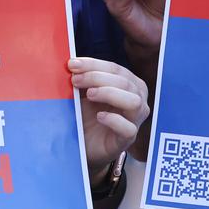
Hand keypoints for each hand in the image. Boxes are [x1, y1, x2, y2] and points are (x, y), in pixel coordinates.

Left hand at [70, 57, 148, 174]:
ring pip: (134, 102)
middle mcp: (137, 99)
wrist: (84, 144)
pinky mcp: (128, 138)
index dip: (94, 64)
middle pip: (124, 82)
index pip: (115, 69)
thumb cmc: (87, 114)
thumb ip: (81, 78)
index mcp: (129, 83)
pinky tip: (100, 116)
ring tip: (90, 95)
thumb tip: (70, 64)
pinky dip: (115, 120)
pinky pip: (129, 128)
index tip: (73, 65)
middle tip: (76, 80)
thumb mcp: (83, 93)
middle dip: (97, 77)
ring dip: (110, 94)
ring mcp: (135, 119)